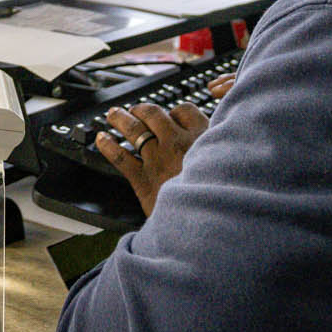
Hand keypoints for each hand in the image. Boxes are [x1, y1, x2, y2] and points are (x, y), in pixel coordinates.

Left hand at [95, 102, 210, 216]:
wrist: (209, 222)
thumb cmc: (220, 194)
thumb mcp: (228, 164)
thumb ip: (217, 150)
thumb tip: (211, 143)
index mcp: (202, 137)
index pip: (184, 111)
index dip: (174, 111)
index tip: (170, 115)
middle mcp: (177, 143)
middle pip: (154, 115)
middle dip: (141, 110)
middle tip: (134, 110)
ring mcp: (158, 158)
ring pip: (134, 130)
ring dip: (121, 119)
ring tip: (113, 114)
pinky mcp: (143, 179)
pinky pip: (121, 156)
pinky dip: (108, 146)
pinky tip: (102, 139)